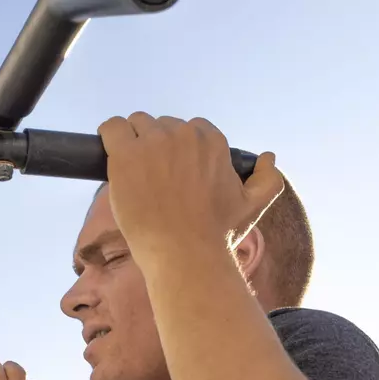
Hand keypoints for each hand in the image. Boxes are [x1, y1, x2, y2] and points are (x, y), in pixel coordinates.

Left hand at [97, 112, 284, 259]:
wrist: (184, 254)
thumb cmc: (217, 235)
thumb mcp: (252, 206)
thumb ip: (268, 179)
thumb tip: (268, 157)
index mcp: (211, 141)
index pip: (189, 129)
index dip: (178, 151)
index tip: (173, 173)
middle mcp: (183, 134)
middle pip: (161, 126)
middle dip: (156, 147)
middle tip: (153, 180)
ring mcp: (152, 142)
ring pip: (136, 125)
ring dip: (133, 143)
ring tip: (133, 173)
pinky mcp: (125, 155)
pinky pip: (112, 128)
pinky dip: (110, 136)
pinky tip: (111, 155)